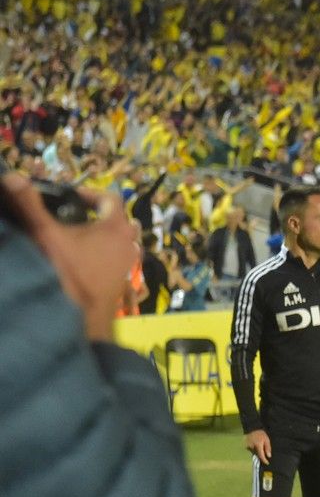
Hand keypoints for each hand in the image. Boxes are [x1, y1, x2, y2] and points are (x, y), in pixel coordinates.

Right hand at [1, 173, 135, 341]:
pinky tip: (80, 260)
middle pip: (117, 220)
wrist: (82, 318)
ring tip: (73, 238)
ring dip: (100, 236)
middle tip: (71, 217)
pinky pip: (115, 260)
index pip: (110, 198)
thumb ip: (30, 206)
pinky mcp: (122, 282)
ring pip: (119, 241)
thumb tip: (12, 177)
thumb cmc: (68, 273)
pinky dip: (101, 255)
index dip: (89, 192)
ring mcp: (128, 264)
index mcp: (117, 228)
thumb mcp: (46, 235)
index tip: (68, 196)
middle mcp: (129, 244)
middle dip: (97, 215)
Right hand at [245, 430, 271, 464]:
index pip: (261, 455)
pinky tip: (256, 445)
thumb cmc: (261, 434)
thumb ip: (268, 448)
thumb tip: (269, 456)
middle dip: (261, 455)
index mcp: (258, 445)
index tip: (267, 463)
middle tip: (265, 452)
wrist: (253, 429)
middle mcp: (252, 447)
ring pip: (254, 453)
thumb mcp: (267, 440)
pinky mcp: (246, 446)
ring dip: (258, 452)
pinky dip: (255, 449)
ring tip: (260, 446)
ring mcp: (248, 447)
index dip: (264, 460)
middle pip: (258, 454)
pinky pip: (252, 450)